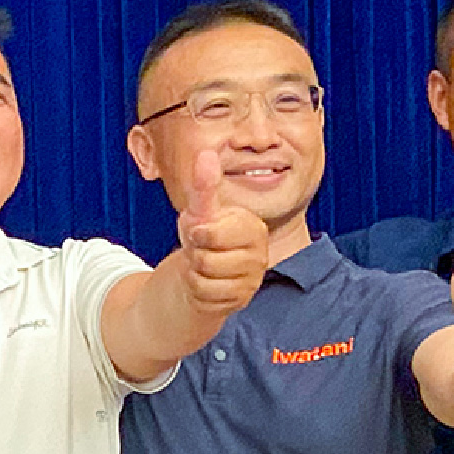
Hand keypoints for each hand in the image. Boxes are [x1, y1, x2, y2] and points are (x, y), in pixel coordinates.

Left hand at [172, 134, 273, 327]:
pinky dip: (197, 288)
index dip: (198, 233)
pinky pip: (205, 294)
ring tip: (204, 263)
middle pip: (207, 258)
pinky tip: (206, 281)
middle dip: (195, 252)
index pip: (214, 233)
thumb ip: (204, 185)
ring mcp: (252, 278)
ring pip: (205, 277)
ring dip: (195, 271)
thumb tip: (206, 154)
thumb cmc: (204, 236)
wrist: (203, 271)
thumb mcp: (200, 211)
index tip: (200, 230)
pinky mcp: (242, 299)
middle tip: (201, 248)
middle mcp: (258, 253)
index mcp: (251, 227)